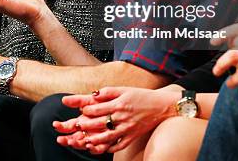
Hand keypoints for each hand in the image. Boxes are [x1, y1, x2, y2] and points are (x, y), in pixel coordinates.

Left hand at [53, 87, 176, 153]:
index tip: (80, 111)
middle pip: (100, 123)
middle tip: (76, 126)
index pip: (97, 108)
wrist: (161, 106)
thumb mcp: (124, 89)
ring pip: (107, 137)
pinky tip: (100, 148)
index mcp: (118, 104)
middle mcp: (122, 117)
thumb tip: (93, 94)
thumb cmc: (141, 96)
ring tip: (84, 140)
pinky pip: (119, 145)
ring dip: (94, 139)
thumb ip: (107, 92)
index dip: (86, 110)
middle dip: (86, 126)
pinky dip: (109, 148)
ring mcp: (127, 129)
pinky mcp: (132, 136)